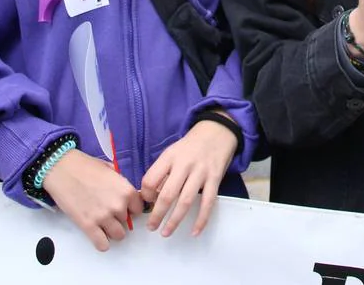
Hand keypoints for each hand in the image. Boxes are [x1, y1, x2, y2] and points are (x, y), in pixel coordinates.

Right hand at [42, 149, 145, 250]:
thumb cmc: (85, 166)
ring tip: (102, 223)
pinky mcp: (88, 226)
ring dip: (111, 231)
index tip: (123, 208)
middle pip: (127, 222)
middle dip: (118, 218)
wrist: (62, 169)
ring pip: (118, 235)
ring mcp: (104, 217)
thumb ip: (120, 184)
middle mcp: (119, 205)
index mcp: (127, 190)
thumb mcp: (110, 170)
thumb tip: (124, 194)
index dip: (130, 209)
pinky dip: (101, 242)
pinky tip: (96, 234)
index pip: (138, 209)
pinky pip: (103, 245)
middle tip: (107, 212)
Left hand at [139, 116, 239, 237]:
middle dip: (157, 214)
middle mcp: (184, 164)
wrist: (217, 131)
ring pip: (185, 201)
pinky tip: (194, 231)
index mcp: (169, 157)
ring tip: (166, 232)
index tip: (147, 202)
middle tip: (151, 227)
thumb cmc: (190, 145)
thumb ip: (162, 171)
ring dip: (175, 220)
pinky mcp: (215, 178)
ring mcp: (200, 172)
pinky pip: (208, 202)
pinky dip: (201, 219)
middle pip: (167, 194)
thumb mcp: (172, 152)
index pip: (151, 179)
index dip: (146, 194)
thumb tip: (151, 196)